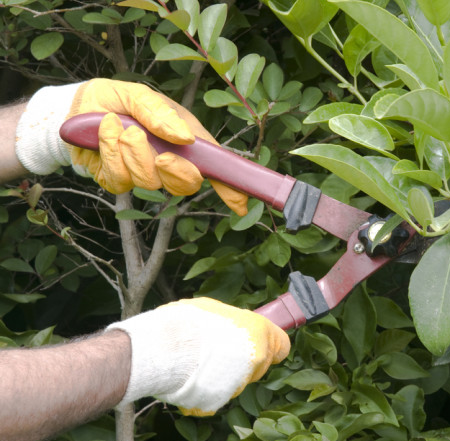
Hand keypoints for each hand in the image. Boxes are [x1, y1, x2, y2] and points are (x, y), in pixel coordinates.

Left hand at [15, 79, 247, 215]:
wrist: (75, 107)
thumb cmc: (116, 99)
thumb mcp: (139, 95)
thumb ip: (160, 113)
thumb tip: (184, 139)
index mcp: (185, 142)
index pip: (214, 169)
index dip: (229, 187)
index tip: (241, 203)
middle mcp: (168, 162)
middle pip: (185, 185)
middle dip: (175, 172)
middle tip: (162, 155)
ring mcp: (143, 174)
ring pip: (149, 181)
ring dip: (132, 152)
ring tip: (117, 126)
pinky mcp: (118, 181)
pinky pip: (120, 179)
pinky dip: (110, 153)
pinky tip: (104, 133)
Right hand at [107, 297, 289, 415]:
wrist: (164, 346)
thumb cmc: (187, 322)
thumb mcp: (213, 309)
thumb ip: (232, 322)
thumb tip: (231, 324)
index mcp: (259, 331)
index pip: (282, 346)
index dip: (271, 346)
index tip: (260, 347)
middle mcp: (256, 357)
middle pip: (260, 366)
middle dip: (244, 361)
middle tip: (221, 353)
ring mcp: (240, 381)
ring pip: (239, 381)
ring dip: (226, 375)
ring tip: (201, 362)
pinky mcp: (222, 399)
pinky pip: (219, 394)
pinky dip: (209, 388)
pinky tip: (194, 376)